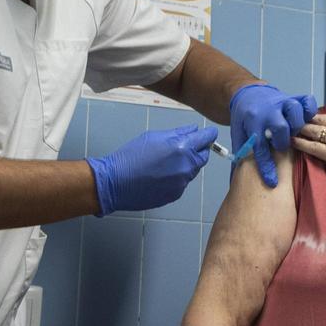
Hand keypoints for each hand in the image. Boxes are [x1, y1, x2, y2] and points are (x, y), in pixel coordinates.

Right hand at [85, 124, 217, 215]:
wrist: (115, 183)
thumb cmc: (131, 156)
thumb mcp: (154, 137)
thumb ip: (178, 133)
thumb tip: (194, 130)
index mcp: (182, 148)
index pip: (206, 139)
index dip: (209, 135)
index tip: (210, 133)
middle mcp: (186, 166)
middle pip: (203, 156)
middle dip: (198, 150)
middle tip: (185, 147)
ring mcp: (182, 182)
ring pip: (192, 170)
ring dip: (186, 164)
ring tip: (165, 163)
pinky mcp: (176, 194)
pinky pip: (182, 183)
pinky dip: (177, 178)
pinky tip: (160, 176)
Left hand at [229, 84, 316, 187]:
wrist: (248, 94)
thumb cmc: (244, 118)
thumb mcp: (238, 133)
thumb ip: (242, 151)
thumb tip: (240, 177)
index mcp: (251, 121)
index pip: (259, 146)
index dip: (266, 166)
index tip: (272, 181)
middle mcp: (268, 110)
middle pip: (279, 127)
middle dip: (283, 141)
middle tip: (282, 147)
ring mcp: (282, 102)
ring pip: (295, 110)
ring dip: (297, 125)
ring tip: (295, 134)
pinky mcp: (293, 98)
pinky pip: (307, 101)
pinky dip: (310, 110)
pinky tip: (307, 120)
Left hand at [291, 112, 325, 203]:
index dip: (320, 116)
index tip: (310, 117)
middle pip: (321, 120)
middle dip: (306, 119)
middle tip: (293, 119)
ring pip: (314, 131)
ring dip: (300, 129)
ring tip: (288, 127)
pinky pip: (313, 147)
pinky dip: (301, 143)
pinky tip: (291, 141)